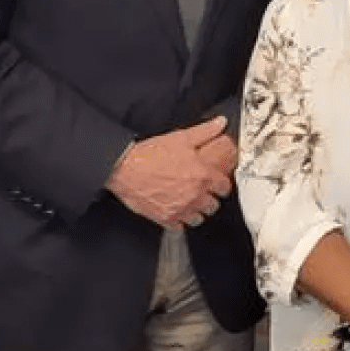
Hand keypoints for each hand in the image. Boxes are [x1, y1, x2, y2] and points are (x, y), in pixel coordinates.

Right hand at [105, 118, 231, 227]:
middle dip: (210, 199)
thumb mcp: (181, 137)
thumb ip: (205, 131)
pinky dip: (179, 221)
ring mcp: (180, 209)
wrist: (125, 169)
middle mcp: (194, 195)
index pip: (224, 187)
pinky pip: (180, 226)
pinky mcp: (165, 218)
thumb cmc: (150, 155)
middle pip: (213, 205)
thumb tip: (220, 123)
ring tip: (191, 204)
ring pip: (199, 219)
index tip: (218, 184)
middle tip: (204, 193)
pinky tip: (176, 211)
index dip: (222, 185)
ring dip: (197, 212)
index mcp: (202, 175)